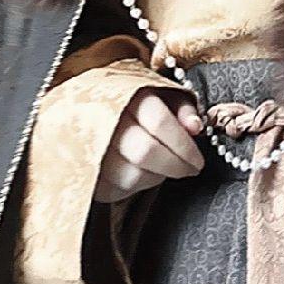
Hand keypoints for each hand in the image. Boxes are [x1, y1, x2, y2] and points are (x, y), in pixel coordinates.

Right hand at [93, 83, 205, 203]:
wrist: (88, 111)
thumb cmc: (133, 105)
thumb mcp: (162, 96)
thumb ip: (183, 107)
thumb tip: (195, 126)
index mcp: (127, 94)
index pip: (160, 122)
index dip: (184, 145)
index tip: (197, 159)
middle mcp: (105, 119)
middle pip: (146, 152)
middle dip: (176, 166)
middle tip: (189, 168)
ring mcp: (91, 147)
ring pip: (132, 174)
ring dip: (156, 176)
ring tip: (164, 168)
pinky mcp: (86, 171)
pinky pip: (116, 189)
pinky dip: (135, 185)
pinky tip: (142, 173)